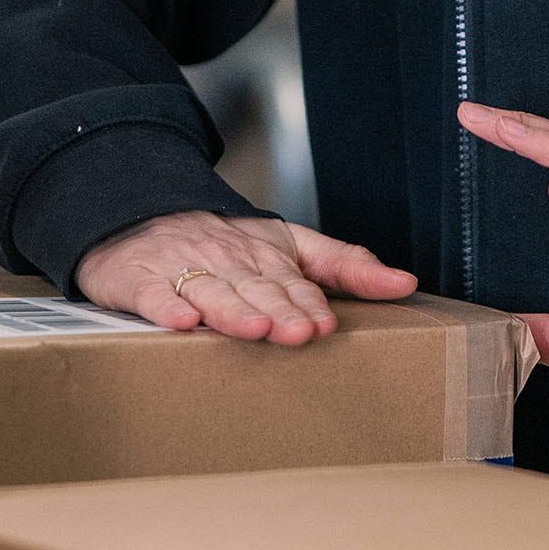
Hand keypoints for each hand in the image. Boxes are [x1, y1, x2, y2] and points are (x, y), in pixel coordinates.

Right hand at [74, 210, 416, 344]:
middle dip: (279, 310)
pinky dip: (166, 306)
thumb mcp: (291, 246)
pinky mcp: (142, 281)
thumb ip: (348, 265)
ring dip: (233, 310)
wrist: (145, 216)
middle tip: (299, 333)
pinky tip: (181, 321)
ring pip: (212, 292)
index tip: (325, 323)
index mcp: (267, 256)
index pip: (292, 283)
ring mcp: (185, 270)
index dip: (308, 302)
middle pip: (256, 290)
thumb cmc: (228, 243)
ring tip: (255, 329)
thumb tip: (407, 283)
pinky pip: (155, 295)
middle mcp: (229, 262)